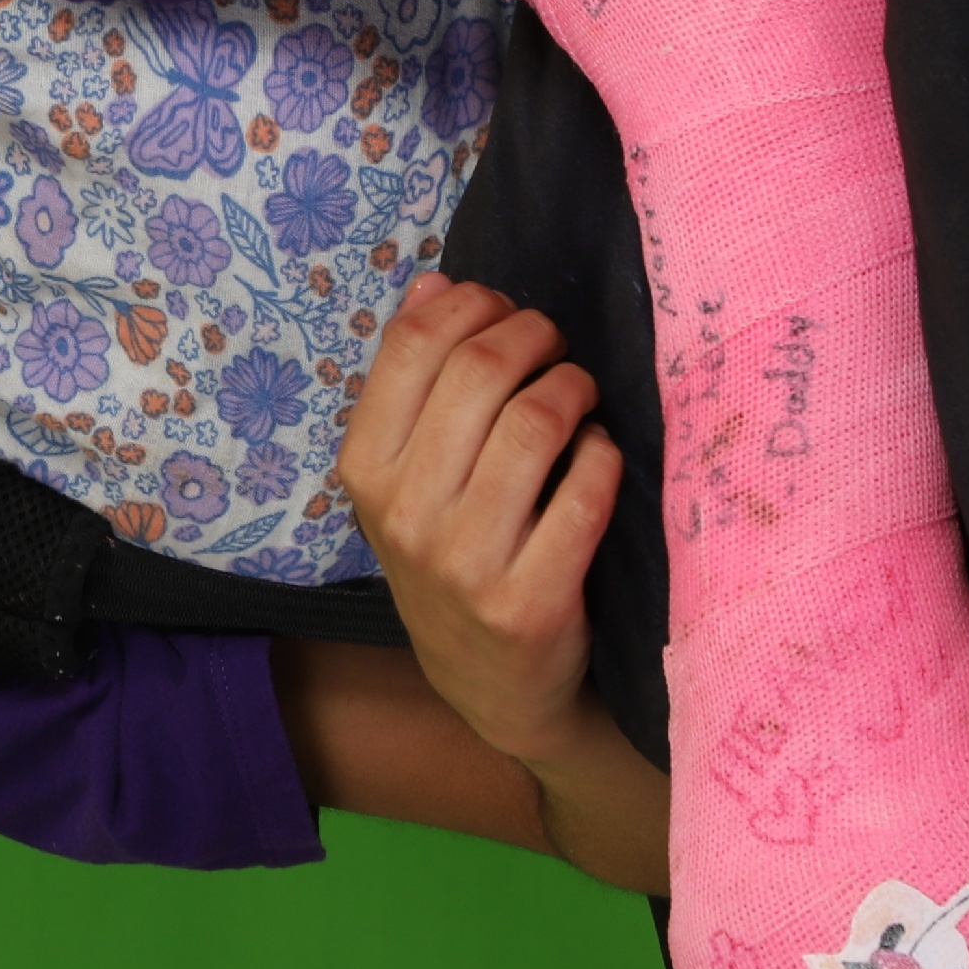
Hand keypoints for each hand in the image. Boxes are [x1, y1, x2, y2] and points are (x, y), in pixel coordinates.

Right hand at [340, 274, 627, 768]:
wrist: (492, 685)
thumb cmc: (454, 555)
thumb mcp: (407, 476)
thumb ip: (415, 381)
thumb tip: (436, 284)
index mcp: (364, 470)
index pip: (415, 343)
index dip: (475, 304)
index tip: (505, 313)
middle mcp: (405, 514)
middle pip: (481, 369)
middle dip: (535, 335)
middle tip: (556, 346)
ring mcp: (466, 562)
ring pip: (538, 421)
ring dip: (574, 388)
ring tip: (580, 395)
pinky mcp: (532, 601)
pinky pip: (587, 489)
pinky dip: (603, 455)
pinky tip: (598, 457)